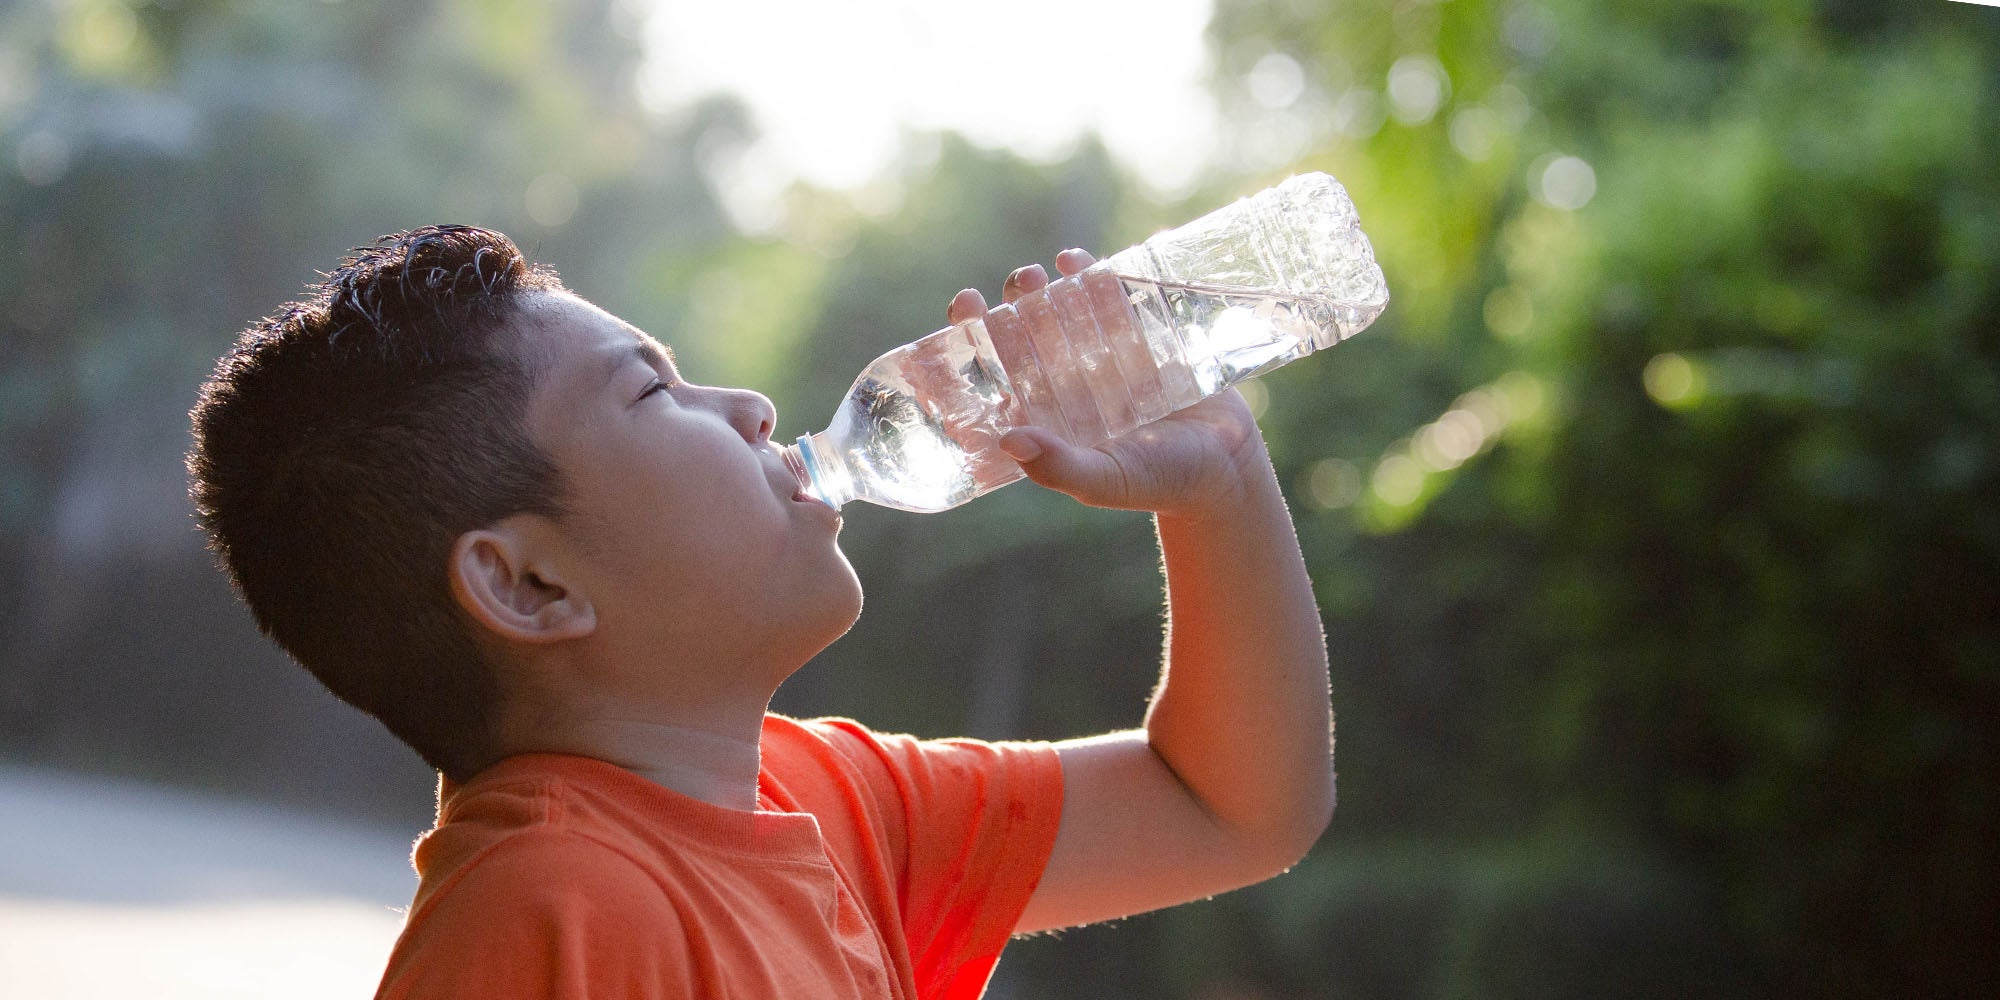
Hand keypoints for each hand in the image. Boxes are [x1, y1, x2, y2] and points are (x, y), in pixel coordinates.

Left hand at [946, 250, 1271, 519]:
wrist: (1226, 462)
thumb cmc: (1158, 481)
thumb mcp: (1107, 480)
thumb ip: (1059, 468)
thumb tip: (1009, 440)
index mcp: (1042, 415)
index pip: (989, 378)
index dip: (963, 348)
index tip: (959, 318)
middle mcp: (1063, 380)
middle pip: (1019, 333)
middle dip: (1003, 307)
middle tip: (1004, 291)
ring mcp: (1098, 352)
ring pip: (1059, 309)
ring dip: (1042, 286)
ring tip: (1043, 271)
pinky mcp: (1137, 332)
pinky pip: (1110, 294)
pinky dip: (1096, 272)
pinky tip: (1079, 260)